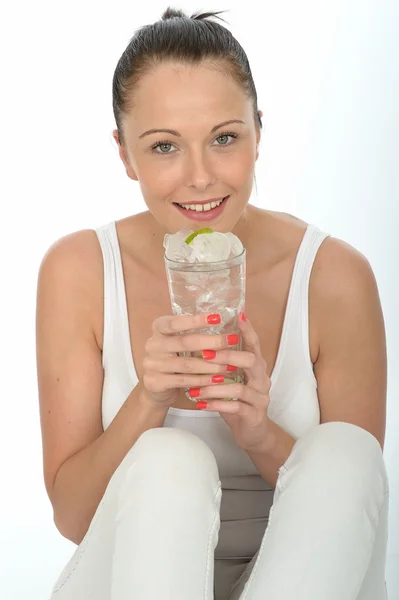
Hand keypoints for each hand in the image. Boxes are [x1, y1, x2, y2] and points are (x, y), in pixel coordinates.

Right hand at [141, 312, 240, 408]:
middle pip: (185, 342)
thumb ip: (193, 333)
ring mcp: (152, 364)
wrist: (154, 388)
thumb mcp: (178, 342)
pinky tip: (218, 380)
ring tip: (230, 365)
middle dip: (212, 342)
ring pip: (187, 364)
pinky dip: (202, 380)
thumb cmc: (173, 358)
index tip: (217, 318)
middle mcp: (152, 345)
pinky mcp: (155, 382)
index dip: (195, 320)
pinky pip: (183, 381)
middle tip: (232, 341)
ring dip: (211, 365)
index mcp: (158, 329)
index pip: (175, 322)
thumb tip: (224, 323)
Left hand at [188, 313, 270, 451]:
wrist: (253, 433)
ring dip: (215, 386)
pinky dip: (217, 404)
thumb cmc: (238, 401)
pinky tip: (202, 404)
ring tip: (195, 387)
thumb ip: (221, 365)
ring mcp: (261, 397)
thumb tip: (196, 346)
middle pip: (251, 360)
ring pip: (240, 387)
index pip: (254, 344)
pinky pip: (236, 407)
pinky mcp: (255, 415)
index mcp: (256, 367)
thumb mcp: (230, 380)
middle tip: (205, 354)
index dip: (248, 330)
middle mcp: (262, 379)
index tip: (239, 315)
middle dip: (228, 356)